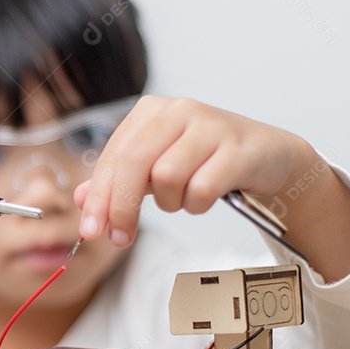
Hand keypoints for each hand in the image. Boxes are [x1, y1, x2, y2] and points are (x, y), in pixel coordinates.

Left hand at [74, 96, 315, 246]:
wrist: (268, 157)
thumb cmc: (205, 161)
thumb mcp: (155, 168)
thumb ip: (117, 181)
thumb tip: (81, 198)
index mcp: (151, 111)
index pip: (113, 157)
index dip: (98, 197)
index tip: (90, 230)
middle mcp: (178, 110)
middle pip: (134, 164)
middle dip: (121, 208)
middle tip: (120, 238)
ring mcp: (210, 125)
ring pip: (167, 177)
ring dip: (170, 202)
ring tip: (182, 199)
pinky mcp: (238, 147)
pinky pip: (202, 188)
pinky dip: (197, 204)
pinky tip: (204, 198)